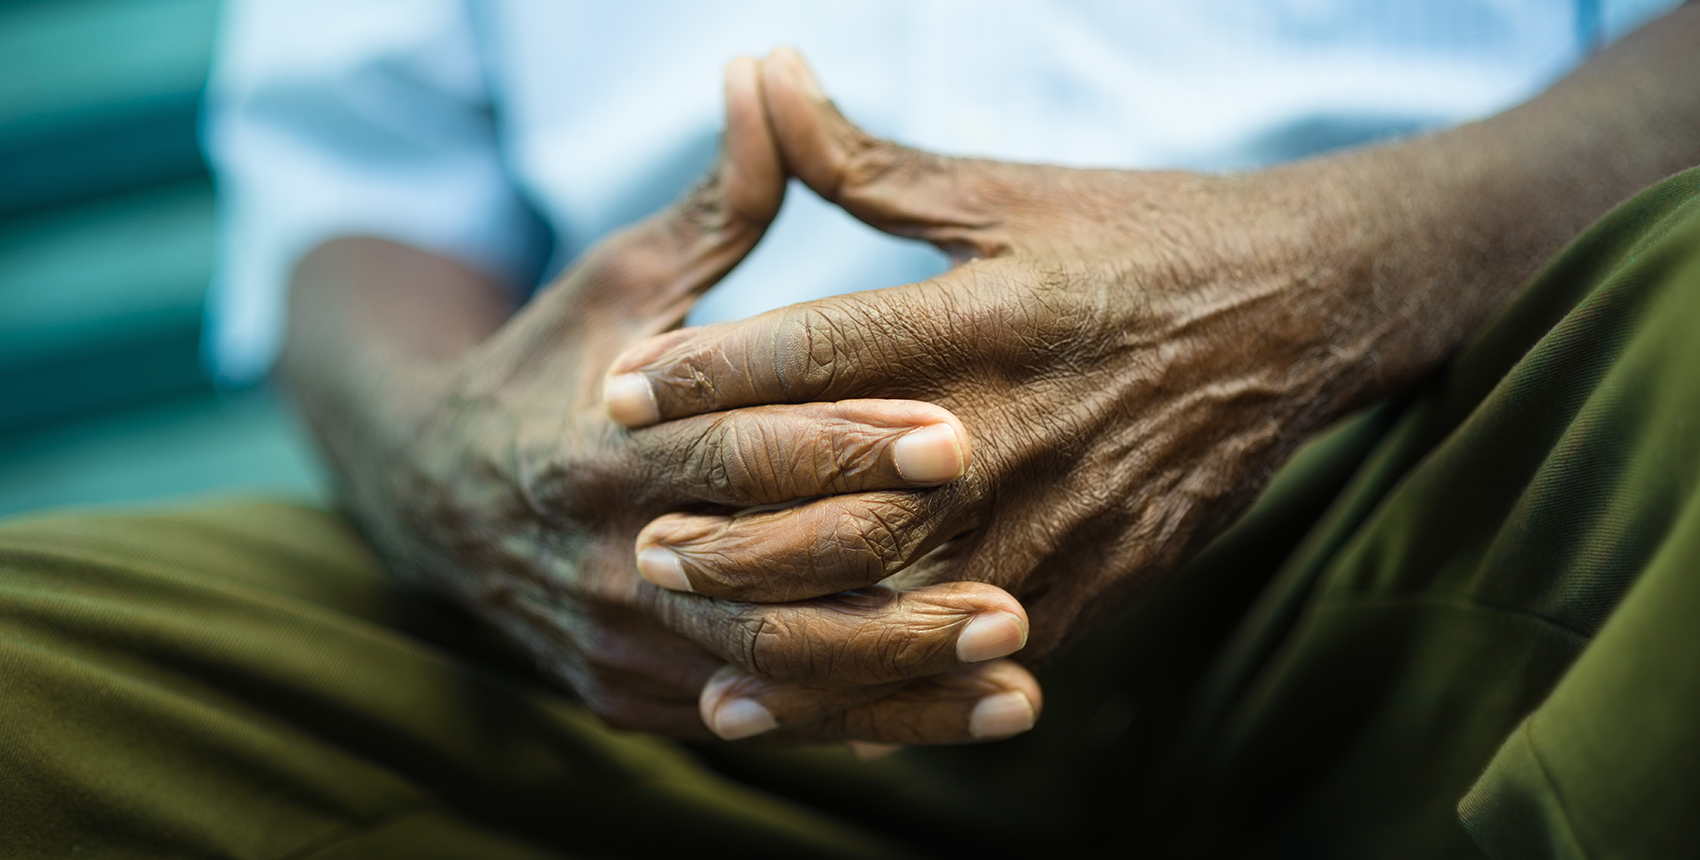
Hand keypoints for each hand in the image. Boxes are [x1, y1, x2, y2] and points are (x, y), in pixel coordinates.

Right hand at [336, 58, 1037, 741]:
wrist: (435, 496)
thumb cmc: (555, 366)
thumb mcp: (621, 279)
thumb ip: (715, 204)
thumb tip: (767, 74)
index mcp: (597, 446)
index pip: (732, 450)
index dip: (839, 445)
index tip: (953, 434)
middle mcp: (603, 560)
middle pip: (758, 588)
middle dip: (886, 593)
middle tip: (1010, 592)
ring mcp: (616, 642)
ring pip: (769, 676)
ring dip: (895, 686)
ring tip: (1015, 681)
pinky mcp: (634, 697)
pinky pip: (760, 719)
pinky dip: (862, 727)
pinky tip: (962, 720)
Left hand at [605, 50, 1425, 667]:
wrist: (1305, 311)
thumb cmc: (1142, 236)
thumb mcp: (1007, 192)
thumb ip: (868, 160)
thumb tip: (763, 76)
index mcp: (990, 313)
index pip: (822, 350)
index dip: (710, 372)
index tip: (618, 393)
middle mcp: (1022, 421)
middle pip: (848, 497)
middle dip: (731, 526)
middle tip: (635, 537)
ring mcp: (1066, 511)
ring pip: (904, 595)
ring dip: (789, 624)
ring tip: (694, 633)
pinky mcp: (1104, 574)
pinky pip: (979, 645)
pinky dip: (889, 682)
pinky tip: (815, 699)